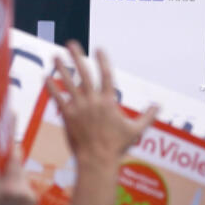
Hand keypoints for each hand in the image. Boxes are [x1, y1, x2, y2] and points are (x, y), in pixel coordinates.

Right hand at [0, 138, 35, 204]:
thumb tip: (1, 163)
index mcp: (10, 186)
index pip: (14, 158)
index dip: (13, 146)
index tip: (12, 133)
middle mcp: (24, 190)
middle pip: (18, 168)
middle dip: (8, 168)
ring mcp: (30, 197)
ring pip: (21, 178)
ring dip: (12, 180)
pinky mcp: (33, 203)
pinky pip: (24, 188)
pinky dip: (16, 190)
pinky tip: (7, 200)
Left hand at [44, 42, 157, 166]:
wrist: (97, 161)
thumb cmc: (117, 147)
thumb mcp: (135, 130)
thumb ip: (147, 116)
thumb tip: (159, 106)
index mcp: (109, 101)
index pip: (106, 75)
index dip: (102, 60)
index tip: (98, 48)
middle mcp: (93, 101)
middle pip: (84, 74)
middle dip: (77, 57)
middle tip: (71, 44)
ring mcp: (79, 108)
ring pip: (68, 83)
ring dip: (61, 69)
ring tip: (55, 57)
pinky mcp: (68, 117)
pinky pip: (58, 98)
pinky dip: (51, 88)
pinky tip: (46, 78)